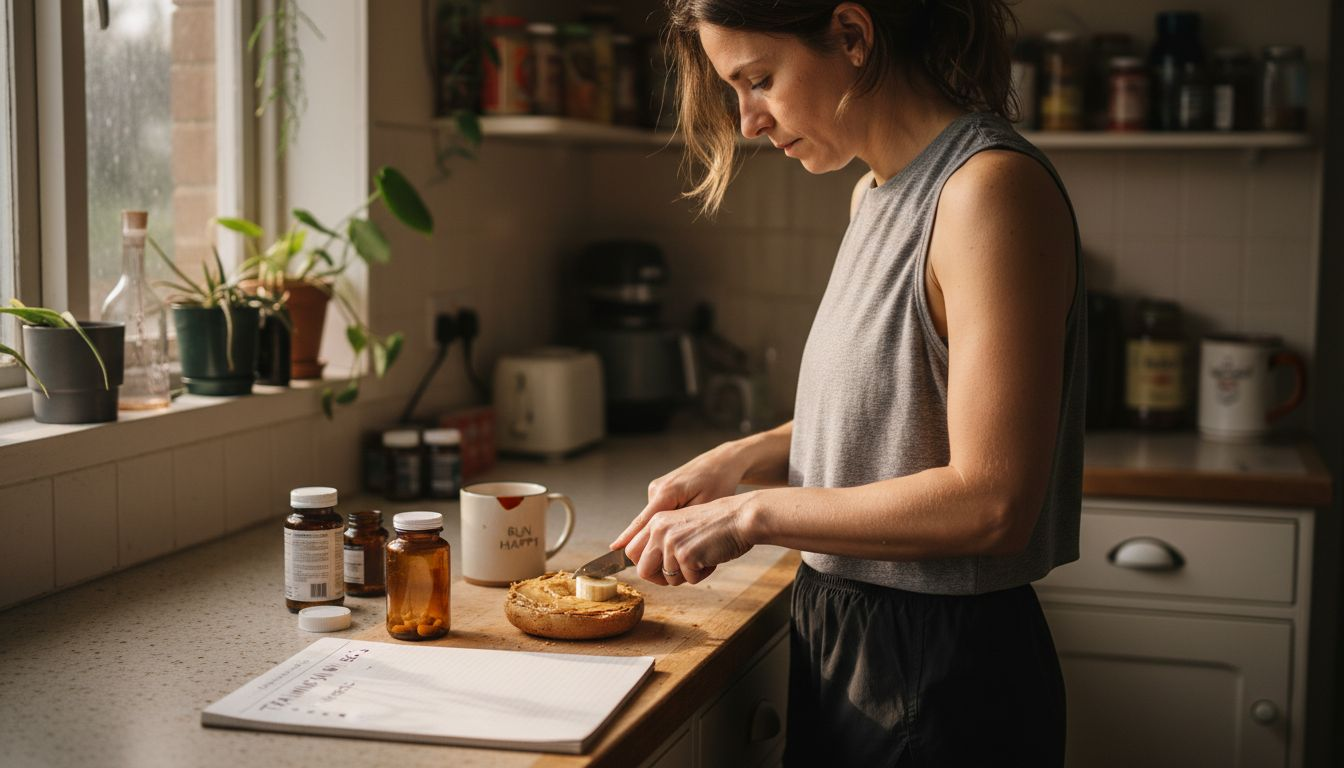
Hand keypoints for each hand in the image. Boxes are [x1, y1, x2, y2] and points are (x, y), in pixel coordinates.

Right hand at [611, 442, 748, 550]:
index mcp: (666, 493)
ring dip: (658, 538)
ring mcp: (657, 489)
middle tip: (659, 568)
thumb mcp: (705, 507)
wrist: (722, 462)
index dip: (627, 538)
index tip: (614, 551)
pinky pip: (657, 514)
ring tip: (676, 551)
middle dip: (645, 547)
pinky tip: (677, 534)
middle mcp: (656, 490)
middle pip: (640, 525)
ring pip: (650, 522)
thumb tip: (665, 544)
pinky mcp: (662, 490)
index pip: (641, 521)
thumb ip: (684, 524)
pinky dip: (662, 528)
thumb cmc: (719, 483)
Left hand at [623, 492, 757, 586]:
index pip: (632, 551)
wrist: (741, 517)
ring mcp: (671, 542)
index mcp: (656, 521)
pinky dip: (703, 574)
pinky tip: (712, 557)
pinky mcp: (685, 555)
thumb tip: (648, 567)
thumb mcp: (682, 525)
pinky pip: (690, 580)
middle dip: (660, 578)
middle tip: (680, 573)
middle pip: (642, 570)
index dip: (645, 566)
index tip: (657, 572)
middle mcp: (659, 530)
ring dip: (688, 575)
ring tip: (703, 556)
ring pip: (669, 579)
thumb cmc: (718, 523)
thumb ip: (663, 540)